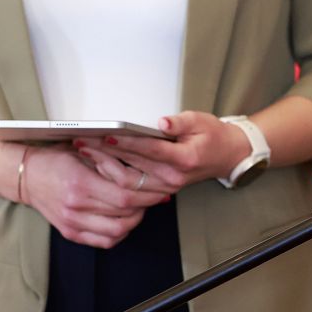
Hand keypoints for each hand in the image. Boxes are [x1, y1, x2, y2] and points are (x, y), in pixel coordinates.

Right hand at [20, 145, 163, 247]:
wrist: (27, 176)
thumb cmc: (57, 160)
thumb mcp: (85, 151)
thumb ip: (113, 162)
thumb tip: (145, 171)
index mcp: (81, 184)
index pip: (125, 196)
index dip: (147, 194)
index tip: (158, 188)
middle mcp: (76, 207)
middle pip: (124, 214)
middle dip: (146, 206)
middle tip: (153, 196)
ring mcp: (72, 223)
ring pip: (117, 231)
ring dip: (135, 220)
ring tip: (139, 207)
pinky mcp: (71, 233)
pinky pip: (104, 242)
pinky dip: (120, 233)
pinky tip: (123, 220)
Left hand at [73, 111, 254, 195]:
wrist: (227, 156)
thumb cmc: (213, 135)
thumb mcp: (200, 120)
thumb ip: (179, 122)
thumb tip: (160, 123)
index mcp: (184, 158)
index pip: (149, 150)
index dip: (126, 143)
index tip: (106, 134)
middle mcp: (173, 176)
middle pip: (132, 169)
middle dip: (104, 154)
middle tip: (83, 141)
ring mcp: (166, 186)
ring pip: (127, 184)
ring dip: (104, 168)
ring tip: (85, 152)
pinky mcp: (161, 190)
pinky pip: (131, 189)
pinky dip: (112, 177)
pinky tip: (98, 165)